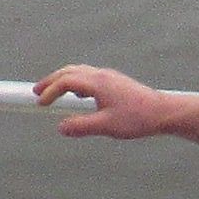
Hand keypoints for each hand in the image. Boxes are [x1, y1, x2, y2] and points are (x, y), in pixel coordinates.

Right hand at [38, 63, 169, 138]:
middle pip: (69, 71)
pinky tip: (78, 96)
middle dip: (51, 80)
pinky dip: (76, 82)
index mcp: (97, 83)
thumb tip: (61, 127)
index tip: (40, 103)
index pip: (66, 81)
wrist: (162, 112)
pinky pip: (88, 76)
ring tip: (53, 93)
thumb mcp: (106, 126)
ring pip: (79, 71)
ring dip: (63, 79)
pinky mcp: (114, 82)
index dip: (50, 91)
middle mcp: (101, 75)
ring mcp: (109, 76)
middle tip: (36, 92)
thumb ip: (81, 126)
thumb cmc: (137, 118)